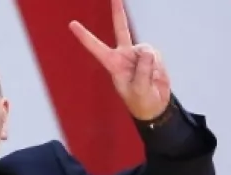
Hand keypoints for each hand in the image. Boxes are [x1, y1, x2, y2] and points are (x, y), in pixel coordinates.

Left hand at [70, 0, 171, 120]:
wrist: (155, 105)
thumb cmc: (141, 101)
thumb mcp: (140, 90)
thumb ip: (143, 71)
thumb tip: (147, 51)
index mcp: (113, 65)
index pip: (96, 48)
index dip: (85, 37)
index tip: (72, 24)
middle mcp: (124, 55)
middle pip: (122, 29)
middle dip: (118, 12)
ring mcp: (138, 54)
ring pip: (146, 49)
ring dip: (151, 66)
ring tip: (149, 79)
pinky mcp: (151, 55)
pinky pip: (156, 54)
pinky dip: (158, 66)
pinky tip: (155, 75)